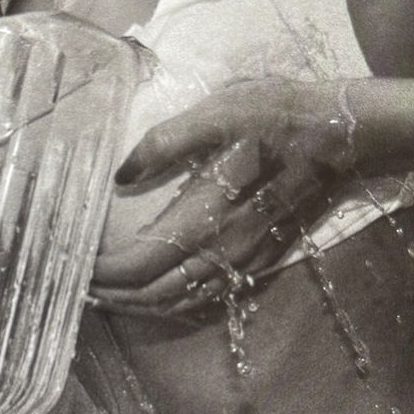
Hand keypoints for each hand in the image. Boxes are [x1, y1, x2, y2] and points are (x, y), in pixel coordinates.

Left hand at [92, 79, 357, 316]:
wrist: (341, 133)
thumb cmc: (277, 115)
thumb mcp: (216, 111)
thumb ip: (163, 144)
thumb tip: (119, 176)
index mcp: (205, 216)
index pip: (138, 264)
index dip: (101, 270)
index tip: (71, 259)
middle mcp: (222, 250)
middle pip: (153, 293)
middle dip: (110, 292)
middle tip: (73, 281)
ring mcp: (243, 259)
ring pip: (178, 301)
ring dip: (137, 302)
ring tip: (104, 291)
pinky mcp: (258, 256)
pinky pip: (204, 295)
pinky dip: (169, 301)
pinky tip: (153, 290)